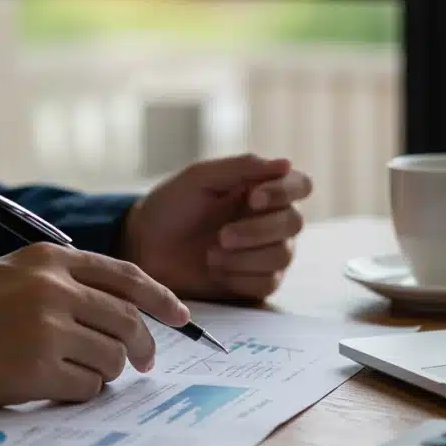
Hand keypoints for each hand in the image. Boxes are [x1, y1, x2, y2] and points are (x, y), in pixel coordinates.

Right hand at [0, 243, 189, 409]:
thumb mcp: (10, 275)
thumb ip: (64, 284)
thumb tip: (123, 314)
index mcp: (50, 260)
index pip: (128, 276)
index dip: (162, 299)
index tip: (181, 317)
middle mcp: (54, 289)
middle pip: (129, 321)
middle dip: (143, 346)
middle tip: (143, 363)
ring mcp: (46, 329)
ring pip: (112, 359)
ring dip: (105, 373)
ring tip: (75, 373)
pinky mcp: (34, 370)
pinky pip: (86, 388)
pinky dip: (79, 393)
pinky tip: (52, 387)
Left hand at [121, 153, 312, 300]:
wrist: (145, 248)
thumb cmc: (172, 207)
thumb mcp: (200, 178)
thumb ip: (242, 167)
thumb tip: (286, 163)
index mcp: (263, 188)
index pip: (300, 185)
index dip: (284, 192)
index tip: (253, 198)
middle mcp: (272, 219)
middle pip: (294, 223)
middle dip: (258, 230)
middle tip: (222, 236)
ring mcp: (267, 252)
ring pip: (283, 256)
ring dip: (246, 256)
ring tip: (211, 254)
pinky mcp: (257, 282)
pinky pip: (267, 282)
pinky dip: (240, 276)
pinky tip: (216, 270)